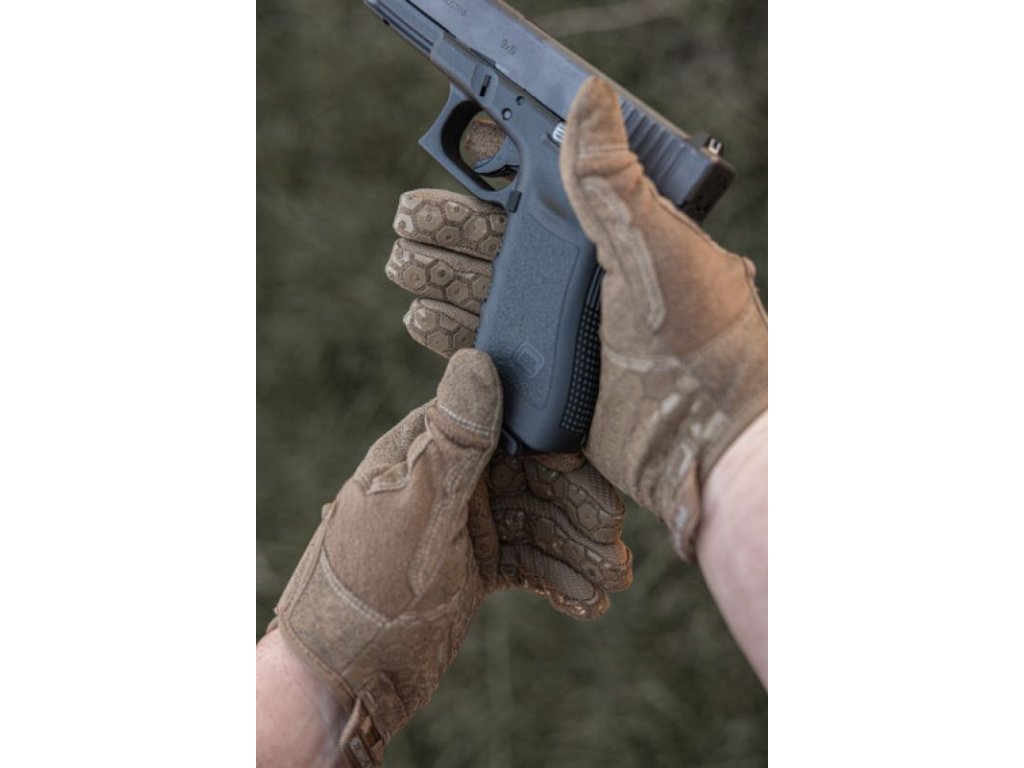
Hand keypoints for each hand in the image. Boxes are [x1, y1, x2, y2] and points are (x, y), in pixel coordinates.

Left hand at [271, 349, 630, 764]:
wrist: (341, 680)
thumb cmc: (362, 590)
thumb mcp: (414, 511)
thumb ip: (454, 442)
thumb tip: (480, 360)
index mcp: (426, 450)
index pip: (506, 427)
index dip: (554, 450)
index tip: (592, 476)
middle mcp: (450, 480)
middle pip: (532, 478)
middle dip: (575, 511)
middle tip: (614, 547)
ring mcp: (463, 524)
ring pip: (537, 523)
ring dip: (576, 551)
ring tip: (610, 584)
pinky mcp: (473, 567)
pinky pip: (527, 561)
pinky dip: (558, 578)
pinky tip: (586, 601)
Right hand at [387, 79, 766, 561]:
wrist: (712, 447)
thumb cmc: (705, 343)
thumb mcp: (658, 246)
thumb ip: (612, 179)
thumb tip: (591, 96)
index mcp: (614, 242)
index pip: (539, 200)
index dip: (493, 183)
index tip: (453, 166)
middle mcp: (586, 287)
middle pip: (501, 249)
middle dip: (449, 233)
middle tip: (408, 226)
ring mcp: (565, 338)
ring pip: (486, 298)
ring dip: (441, 278)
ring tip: (406, 266)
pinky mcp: (548, 387)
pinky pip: (488, 353)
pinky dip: (451, 335)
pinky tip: (421, 318)